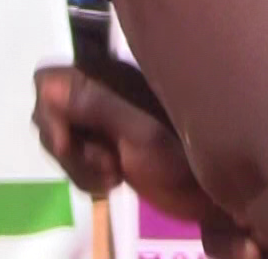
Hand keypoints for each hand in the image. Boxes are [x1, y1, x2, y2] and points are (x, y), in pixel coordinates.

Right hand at [31, 65, 214, 222]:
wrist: (221, 191)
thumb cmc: (187, 156)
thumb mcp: (141, 134)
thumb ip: (94, 106)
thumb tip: (46, 84)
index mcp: (107, 76)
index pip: (50, 78)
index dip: (49, 111)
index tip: (69, 144)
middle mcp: (99, 92)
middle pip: (49, 112)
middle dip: (68, 147)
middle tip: (106, 166)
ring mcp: (103, 120)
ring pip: (61, 138)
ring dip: (78, 165)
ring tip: (113, 177)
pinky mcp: (107, 145)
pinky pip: (76, 158)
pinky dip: (87, 176)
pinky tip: (113, 183)